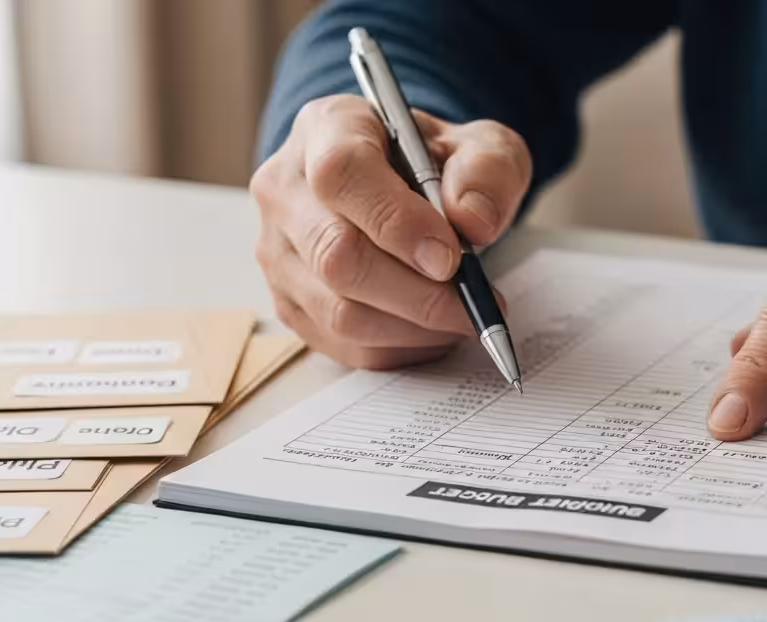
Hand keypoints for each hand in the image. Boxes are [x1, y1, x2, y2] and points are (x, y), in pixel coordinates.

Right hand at [250, 95, 530, 367]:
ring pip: (338, 311)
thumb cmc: (437, 162)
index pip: (342, 175)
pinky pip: (344, 345)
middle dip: (417, 293)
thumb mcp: (481, 145)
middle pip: (335, 255)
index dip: (397, 222)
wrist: (405, 184)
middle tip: (473, 303)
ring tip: (461, 315)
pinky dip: (401, 348)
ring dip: (414, 327)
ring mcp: (278, 251)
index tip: (450, 257)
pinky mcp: (289, 302)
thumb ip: (487, 170)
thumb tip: (473, 221)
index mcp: (327, 128)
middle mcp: (286, 188)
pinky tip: (434, 330)